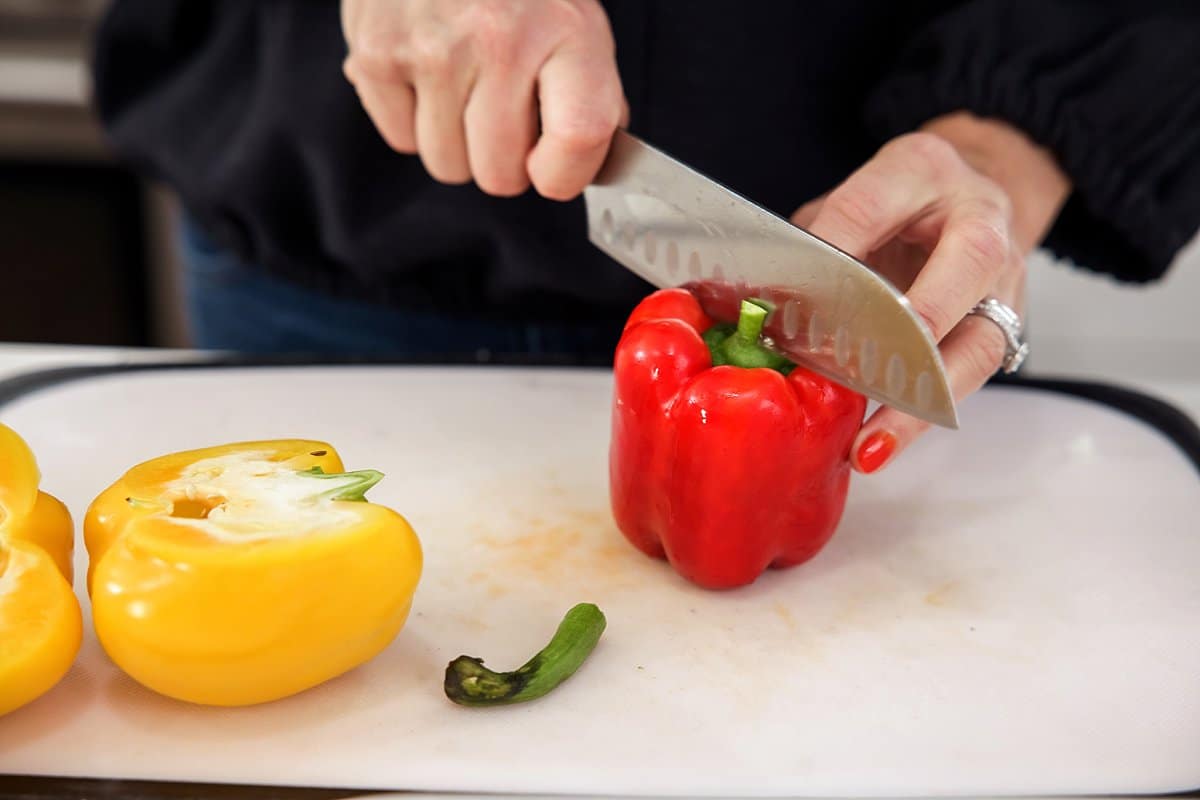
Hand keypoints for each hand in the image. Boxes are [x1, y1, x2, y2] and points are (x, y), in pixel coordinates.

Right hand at [341, 0, 626, 198]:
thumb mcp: (577, 26)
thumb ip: (590, 99)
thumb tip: (578, 169)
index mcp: (566, 32)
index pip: (578, 141)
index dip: (565, 175)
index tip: (553, 167)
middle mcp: (499, 41)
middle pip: (499, 176)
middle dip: (502, 160)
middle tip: (502, 113)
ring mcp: (432, 51)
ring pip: (447, 166)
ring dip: (457, 142)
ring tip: (464, 85)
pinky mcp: (377, 55)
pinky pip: (401, 140)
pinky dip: (414, 118)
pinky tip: (428, 72)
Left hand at [791, 112, 1070, 472]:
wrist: (967, 196)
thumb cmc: (894, 203)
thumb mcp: (844, 202)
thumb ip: (813, 244)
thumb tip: (761, 302)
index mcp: (923, 170)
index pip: (870, 205)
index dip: (831, 255)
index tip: (792, 303)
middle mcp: (981, 218)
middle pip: (966, 263)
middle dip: (911, 324)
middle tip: (862, 372)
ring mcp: (1005, 276)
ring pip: (979, 341)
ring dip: (922, 399)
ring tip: (871, 443)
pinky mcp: (1007, 327)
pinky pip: (972, 376)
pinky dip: (923, 415)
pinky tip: (880, 443)